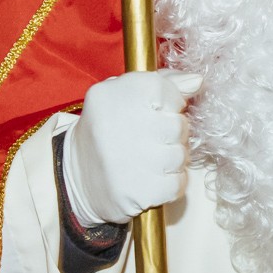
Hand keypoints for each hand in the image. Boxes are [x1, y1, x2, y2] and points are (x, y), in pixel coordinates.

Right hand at [62, 70, 201, 227]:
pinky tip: (150, 178)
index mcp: (111, 95)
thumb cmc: (108, 130)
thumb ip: (162, 82)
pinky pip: (177, 183)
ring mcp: (130, 161)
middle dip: (172, 133)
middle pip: (178, 125)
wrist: (75, 177)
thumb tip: (196, 81)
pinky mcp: (139, 192)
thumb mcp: (122, 94)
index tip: (156, 110)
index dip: (170, 102)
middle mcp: (118, 125)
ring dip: (172, 159)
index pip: (167, 91)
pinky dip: (170, 182)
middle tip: (150, 139)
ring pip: (180, 155)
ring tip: (148, 159)